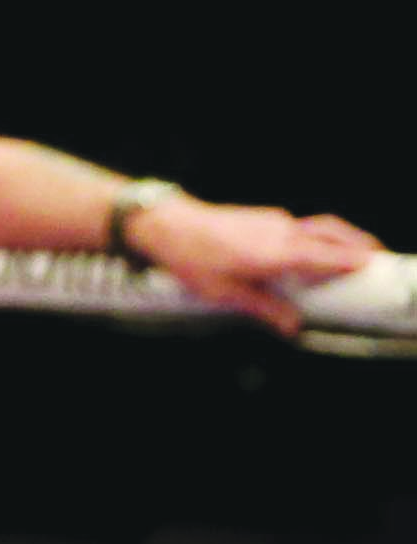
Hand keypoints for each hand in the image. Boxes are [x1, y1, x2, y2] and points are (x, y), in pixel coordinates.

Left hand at [128, 194, 383, 335]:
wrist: (166, 224)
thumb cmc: (191, 259)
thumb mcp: (225, 293)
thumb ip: (263, 309)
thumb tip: (292, 326)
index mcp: (276, 252)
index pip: (326, 256)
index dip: (351, 262)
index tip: (374, 266)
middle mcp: (281, 231)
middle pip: (332, 234)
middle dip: (358, 244)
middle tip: (378, 257)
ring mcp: (274, 220)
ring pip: (319, 226)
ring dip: (342, 237)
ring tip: (357, 252)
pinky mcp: (265, 217)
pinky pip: (302, 226)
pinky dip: (319, 236)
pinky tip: (317, 250)